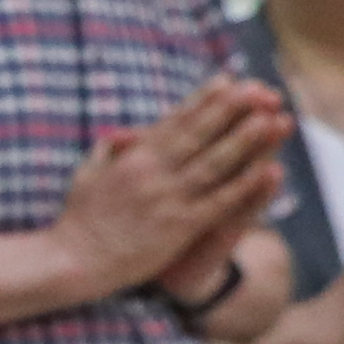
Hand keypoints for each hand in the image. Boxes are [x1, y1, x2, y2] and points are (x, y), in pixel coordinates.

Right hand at [54, 77, 289, 295]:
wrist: (72, 262)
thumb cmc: (77, 220)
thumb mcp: (85, 175)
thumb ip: (107, 150)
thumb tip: (124, 131)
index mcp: (131, 158)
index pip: (173, 121)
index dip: (202, 100)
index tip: (226, 80)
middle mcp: (151, 172)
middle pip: (198, 134)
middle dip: (230, 109)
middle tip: (258, 88)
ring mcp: (166, 199)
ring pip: (214, 163)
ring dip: (244, 141)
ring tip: (271, 120)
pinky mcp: (178, 227)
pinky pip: (218, 202)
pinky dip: (243, 185)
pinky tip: (266, 170)